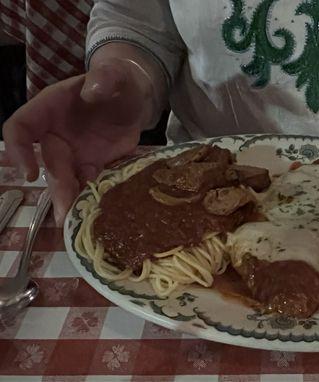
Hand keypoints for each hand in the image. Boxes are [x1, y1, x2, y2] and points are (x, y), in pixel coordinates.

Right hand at [3, 57, 155, 223]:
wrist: (135, 97)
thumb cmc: (119, 82)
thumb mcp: (115, 75)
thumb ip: (104, 78)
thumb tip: (92, 90)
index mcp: (49, 108)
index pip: (20, 127)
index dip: (18, 149)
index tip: (29, 171)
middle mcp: (56, 134)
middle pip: (48, 162)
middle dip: (56, 185)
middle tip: (65, 209)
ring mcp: (74, 152)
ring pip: (65, 178)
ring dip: (69, 199)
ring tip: (74, 221)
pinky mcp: (94, 165)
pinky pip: (87, 183)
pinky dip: (90, 197)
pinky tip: (96, 214)